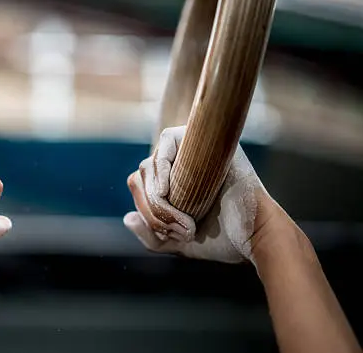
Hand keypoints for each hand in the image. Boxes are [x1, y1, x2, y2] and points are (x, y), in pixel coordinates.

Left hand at [124, 126, 270, 263]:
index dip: (144, 208)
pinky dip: (161, 166)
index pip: (139, 184)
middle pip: (142, 174)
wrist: (254, 237)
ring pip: (150, 164)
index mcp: (174, 184)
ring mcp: (194, 151)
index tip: (166, 233)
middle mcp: (181, 165)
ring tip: (186, 223)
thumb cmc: (223, 240)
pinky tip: (168, 191)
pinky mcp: (207, 141)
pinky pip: (167, 139)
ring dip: (159, 200)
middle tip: (179, 230)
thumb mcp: (178, 243)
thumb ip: (152, 236)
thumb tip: (128, 218)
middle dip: (152, 208)